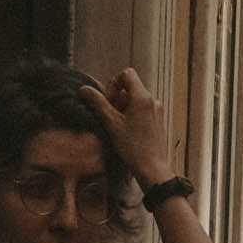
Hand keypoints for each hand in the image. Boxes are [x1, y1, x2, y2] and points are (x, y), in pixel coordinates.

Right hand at [79, 66, 180, 192]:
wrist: (152, 168)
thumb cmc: (132, 147)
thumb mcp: (111, 123)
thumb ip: (97, 103)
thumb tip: (83, 89)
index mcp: (143, 97)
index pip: (127, 74)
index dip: (114, 83)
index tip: (108, 101)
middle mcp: (153, 100)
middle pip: (131, 87)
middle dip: (117, 97)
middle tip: (110, 116)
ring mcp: (158, 110)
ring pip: (136, 99)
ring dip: (124, 107)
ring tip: (118, 125)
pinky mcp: (159, 120)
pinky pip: (143, 109)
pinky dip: (132, 114)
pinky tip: (127, 131)